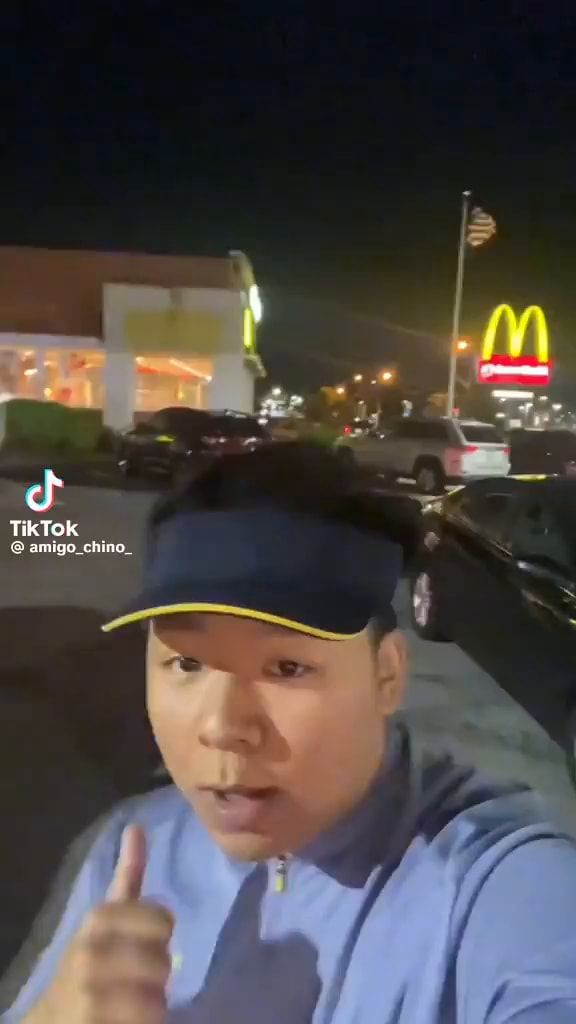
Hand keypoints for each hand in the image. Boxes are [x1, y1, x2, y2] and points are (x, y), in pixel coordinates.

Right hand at [27, 825, 173, 1023]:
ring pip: (159, 991)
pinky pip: (150, 1016)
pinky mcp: (94, 1017)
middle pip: (164, 956)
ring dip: (154, 999)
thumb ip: (127, 876)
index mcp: (99, 918)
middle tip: (137, 975)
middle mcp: (92, 949)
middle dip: (158, 969)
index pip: (160, 917)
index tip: (143, 940)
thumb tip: (136, 827)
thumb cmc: (90, 963)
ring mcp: (91, 987)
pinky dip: (150, 1019)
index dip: (160, 932)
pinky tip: (130, 1017)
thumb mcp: (105, 918)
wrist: (54, 1018)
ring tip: (132, 997)